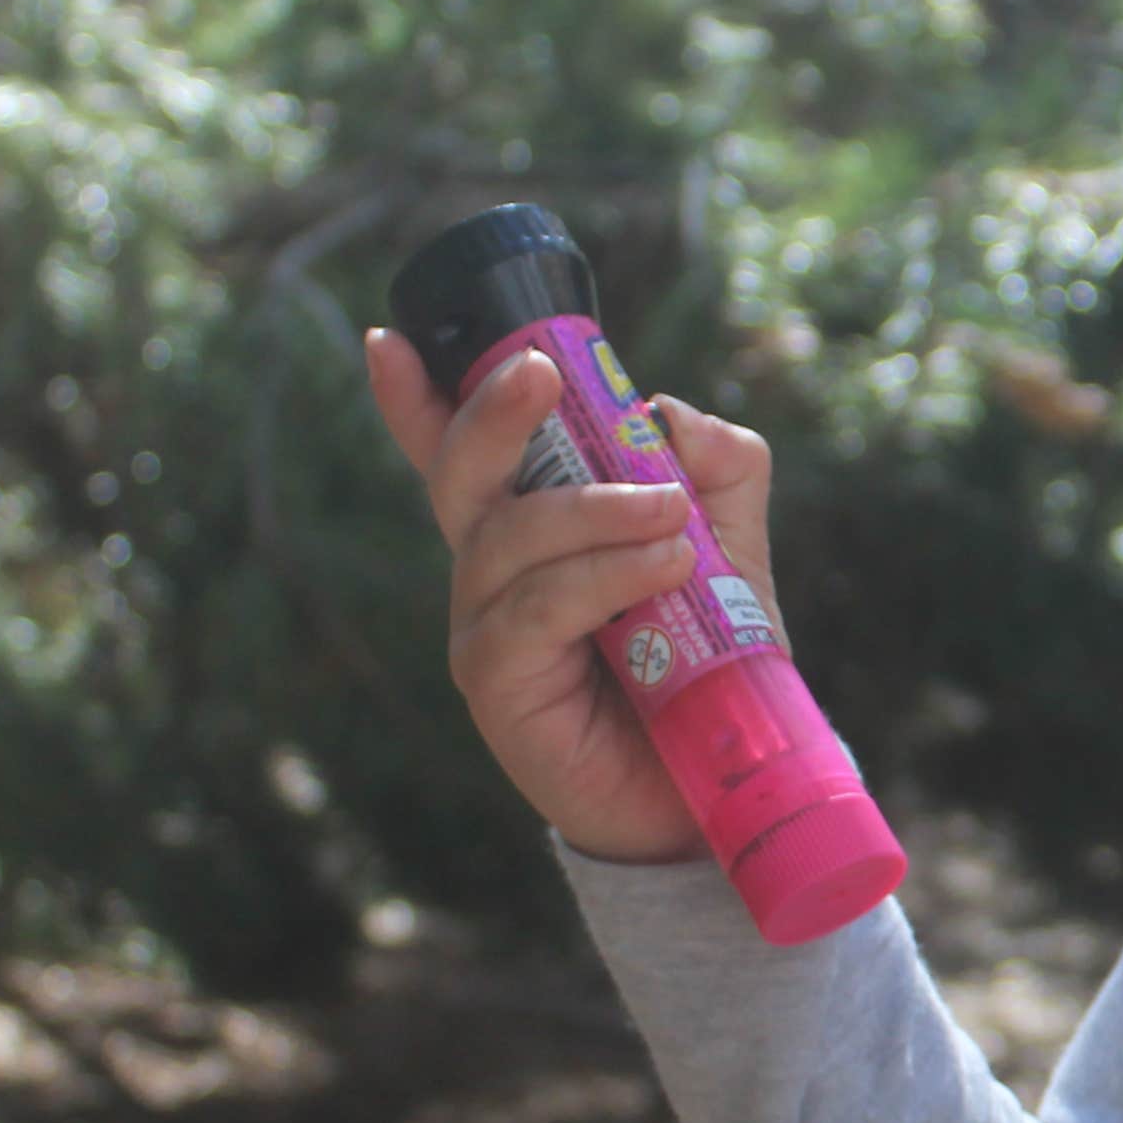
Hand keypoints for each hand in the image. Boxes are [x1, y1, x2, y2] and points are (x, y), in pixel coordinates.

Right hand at [364, 329, 784, 864]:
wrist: (719, 783)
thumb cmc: (710, 663)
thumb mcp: (731, 552)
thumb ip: (718, 474)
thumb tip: (674, 414)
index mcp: (532, 530)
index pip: (459, 455)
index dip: (417, 402)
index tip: (391, 338)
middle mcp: (491, 573)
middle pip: (462, 476)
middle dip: (491, 413)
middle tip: (544, 372)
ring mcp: (484, 628)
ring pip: (506, 539)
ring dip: (591, 511)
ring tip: (670, 517)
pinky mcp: (499, 684)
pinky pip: (533, 611)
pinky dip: (598, 578)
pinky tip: (661, 566)